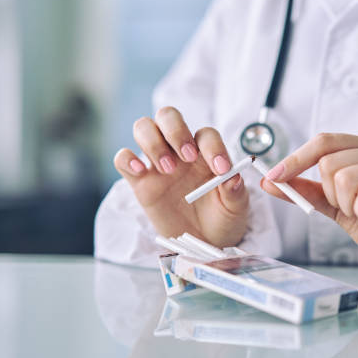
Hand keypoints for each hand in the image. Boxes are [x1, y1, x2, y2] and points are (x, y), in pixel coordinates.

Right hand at [114, 107, 248, 247]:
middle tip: (187, 157)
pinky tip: (140, 171)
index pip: (206, 135)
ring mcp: (157, 162)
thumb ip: (235, 191)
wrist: (202, 241)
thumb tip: (233, 177)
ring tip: (167, 169)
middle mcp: (179, 150)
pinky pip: (122, 158)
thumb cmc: (221, 218)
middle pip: (168, 116)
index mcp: (206, 153)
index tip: (221, 170)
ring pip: (143, 127)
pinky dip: (127, 159)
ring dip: (153, 142)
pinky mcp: (139, 180)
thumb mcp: (235, 208)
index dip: (213, 147)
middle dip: (176, 131)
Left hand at [261, 133, 357, 282]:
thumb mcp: (333, 204)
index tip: (273, 176)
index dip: (295, 159)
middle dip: (330, 193)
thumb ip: (304, 190)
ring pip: (344, 178)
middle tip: (350, 207)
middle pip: (329, 162)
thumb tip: (270, 181)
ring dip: (346, 204)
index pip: (324, 141)